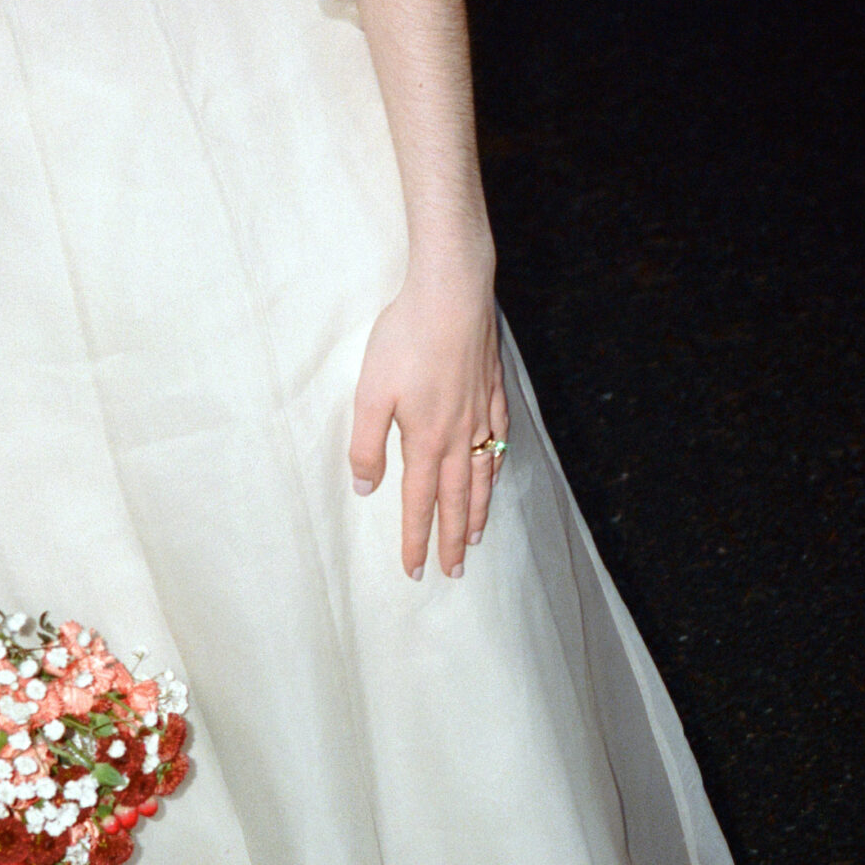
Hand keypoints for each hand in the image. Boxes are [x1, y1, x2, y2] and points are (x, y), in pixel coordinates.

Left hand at [348, 258, 508, 579]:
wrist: (452, 292)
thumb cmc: (405, 339)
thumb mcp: (370, 393)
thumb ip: (366, 444)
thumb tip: (366, 488)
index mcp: (425, 440)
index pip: (419, 504)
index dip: (416, 541)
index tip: (415, 573)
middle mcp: (458, 434)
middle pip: (456, 499)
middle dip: (451, 540)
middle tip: (454, 572)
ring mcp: (480, 412)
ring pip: (481, 474)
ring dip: (476, 509)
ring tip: (475, 537)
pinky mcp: (491, 388)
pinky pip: (497, 438)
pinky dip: (496, 463)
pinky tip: (494, 468)